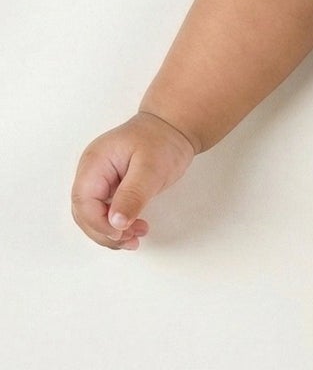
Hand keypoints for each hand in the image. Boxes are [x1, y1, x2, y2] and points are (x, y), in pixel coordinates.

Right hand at [70, 111, 198, 251]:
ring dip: (111, 232)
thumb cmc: (161, 141)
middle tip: (130, 241)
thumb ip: (132, 195)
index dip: (98, 223)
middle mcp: (92, 172)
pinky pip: (106, 211)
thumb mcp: (151, 169)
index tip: (121, 234)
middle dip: (104, 232)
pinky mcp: (110, 187)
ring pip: (93, 216)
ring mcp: (99, 180)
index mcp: (95, 163)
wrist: (172, 127)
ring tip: (136, 239)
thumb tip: (116, 223)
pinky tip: (135, 230)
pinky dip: (118, 225)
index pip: (83, 201)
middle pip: (83, 212)